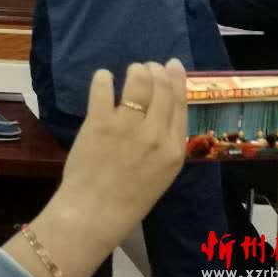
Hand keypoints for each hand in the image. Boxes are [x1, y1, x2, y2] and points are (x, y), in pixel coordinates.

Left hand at [5, 60, 186, 276]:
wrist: (97, 211)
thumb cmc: (130, 196)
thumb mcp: (162, 172)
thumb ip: (165, 143)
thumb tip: (163, 112)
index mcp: (174, 150)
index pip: (181, 104)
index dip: (177, 80)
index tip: (173, 65)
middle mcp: (155, 135)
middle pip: (162, 89)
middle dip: (156, 70)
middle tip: (148, 66)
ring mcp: (127, 127)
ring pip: (138, 83)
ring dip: (135, 71)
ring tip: (131, 69)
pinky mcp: (99, 123)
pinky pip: (103, 89)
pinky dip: (103, 78)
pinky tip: (103, 76)